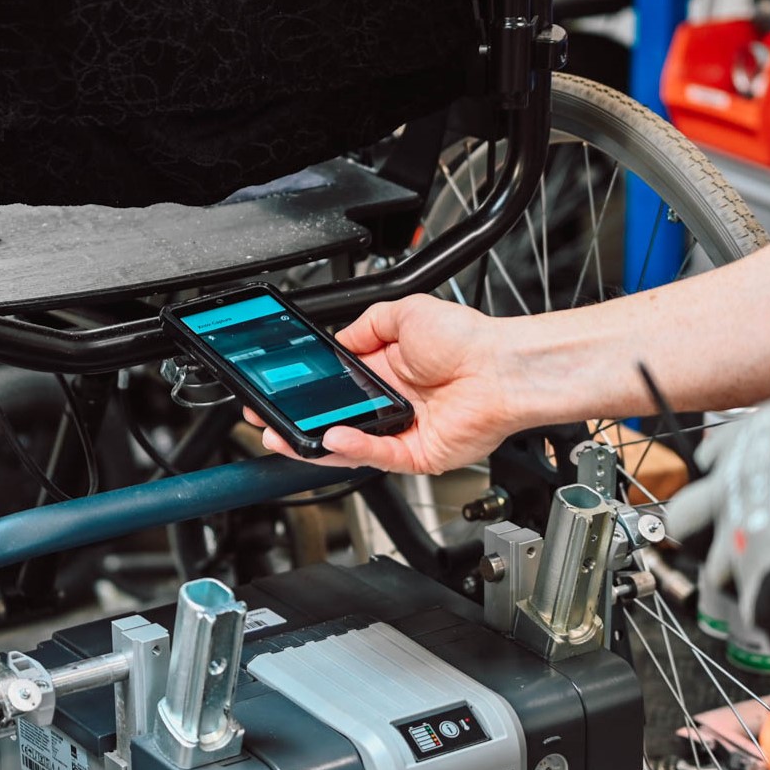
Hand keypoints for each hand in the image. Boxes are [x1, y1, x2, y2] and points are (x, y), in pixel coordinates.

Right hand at [248, 295, 523, 473]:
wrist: (503, 366)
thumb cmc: (470, 339)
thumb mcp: (404, 314)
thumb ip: (365, 326)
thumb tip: (339, 339)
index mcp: (386, 370)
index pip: (333, 387)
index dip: (303, 391)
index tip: (275, 390)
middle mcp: (392, 403)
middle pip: (333, 421)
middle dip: (296, 424)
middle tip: (266, 420)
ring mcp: (403, 431)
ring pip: (349, 446)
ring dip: (314, 443)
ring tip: (284, 436)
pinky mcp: (418, 454)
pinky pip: (377, 455)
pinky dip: (353, 447)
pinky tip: (333, 436)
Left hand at [664, 376, 769, 769]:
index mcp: (748, 439)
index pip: (709, 468)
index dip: (728, 493)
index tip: (747, 510)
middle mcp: (732, 488)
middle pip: (690, 523)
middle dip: (713, 544)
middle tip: (752, 562)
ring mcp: (742, 542)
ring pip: (724, 582)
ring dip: (758, 596)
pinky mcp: (766, 590)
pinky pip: (768, 631)